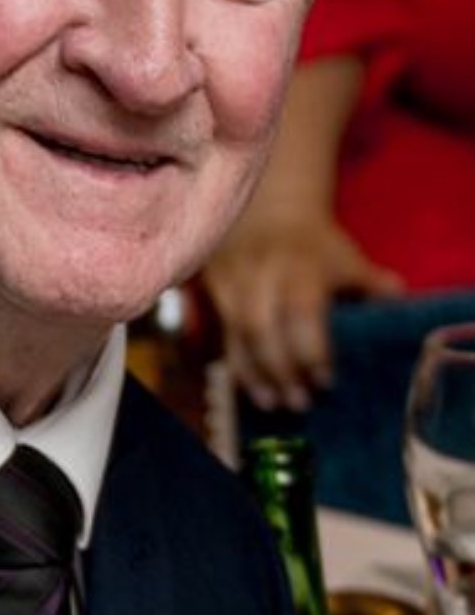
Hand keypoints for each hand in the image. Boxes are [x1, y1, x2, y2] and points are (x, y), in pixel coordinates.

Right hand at [202, 215, 404, 411]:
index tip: (327, 382)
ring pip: (237, 335)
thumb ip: (370, 282)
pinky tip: (250, 392)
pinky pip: (223, 336)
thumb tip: (398, 299)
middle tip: (300, 403)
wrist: (265, 209)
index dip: (310, 349)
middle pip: (261, 328)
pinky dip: (237, 367)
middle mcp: (262, 273)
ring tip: (273, 405)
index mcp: (299, 264)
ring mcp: (234, 282)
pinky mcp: (216, 292)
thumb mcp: (345, 256)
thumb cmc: (314, 243)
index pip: (300, 311)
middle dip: (279, 369)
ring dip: (254, 375)